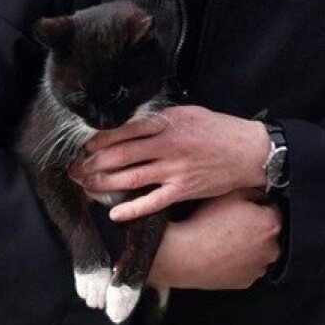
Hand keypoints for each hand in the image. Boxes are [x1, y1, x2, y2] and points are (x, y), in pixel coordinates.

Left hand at [69, 106, 269, 220]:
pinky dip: (133, 208)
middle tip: (77, 168)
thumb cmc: (219, 129)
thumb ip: (162, 118)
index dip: (101, 139)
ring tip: (86, 185)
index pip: (125, 131)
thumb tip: (135, 123)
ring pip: (131, 177)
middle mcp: (168, 146)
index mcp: (168, 124)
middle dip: (94, 162)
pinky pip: (153, 201)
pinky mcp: (183, 189)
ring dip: (105, 183)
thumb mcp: (190, 112)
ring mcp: (175, 170)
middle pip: (121, 155)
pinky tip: (115, 212)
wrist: (248, 151)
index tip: (86, 144)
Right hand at [148, 189, 281, 289]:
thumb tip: (260, 194)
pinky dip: (240, 260)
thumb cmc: (207, 223)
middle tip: (233, 222)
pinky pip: (247, 267)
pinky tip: (224, 252)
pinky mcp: (246, 281)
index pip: (273, 208)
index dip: (257, 204)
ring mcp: (259, 268)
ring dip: (248, 244)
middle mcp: (271, 249)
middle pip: (267, 232)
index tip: (244, 206)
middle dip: (255, 226)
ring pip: (258, 251)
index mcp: (270, 224)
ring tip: (226, 238)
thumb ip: (253, 190)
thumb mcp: (231, 193)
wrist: (186, 254)